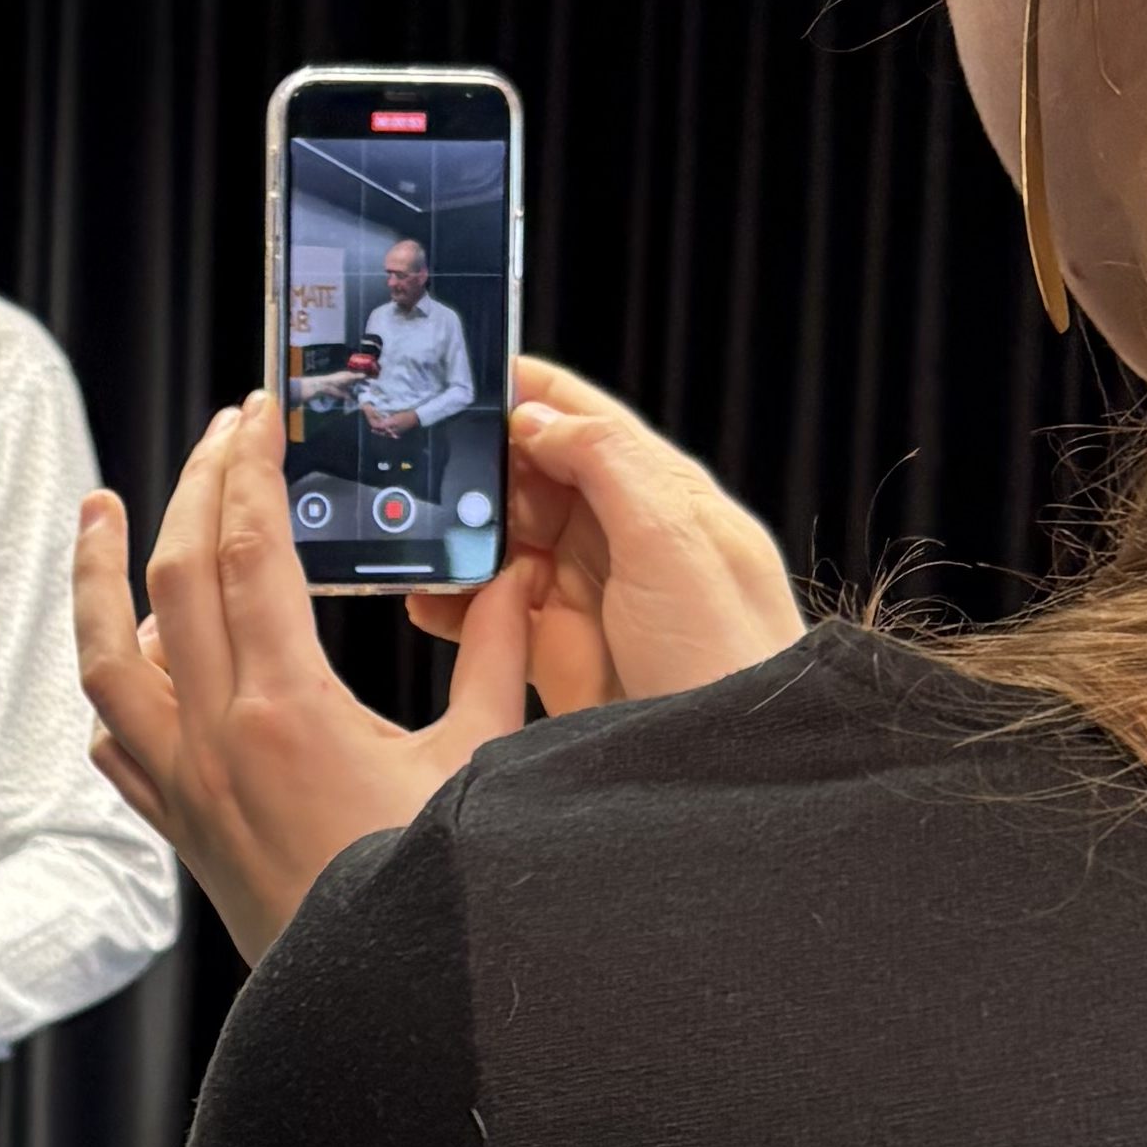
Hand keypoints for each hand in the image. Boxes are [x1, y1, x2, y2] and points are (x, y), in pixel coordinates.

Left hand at [75, 389, 534, 957]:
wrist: (378, 1012)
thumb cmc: (433, 897)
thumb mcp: (479, 767)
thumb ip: (498, 663)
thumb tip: (518, 579)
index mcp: (287, 709)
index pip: (249, 554)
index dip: (249, 472)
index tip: (258, 415)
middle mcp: (217, 740)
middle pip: (169, 580)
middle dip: (189, 489)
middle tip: (217, 432)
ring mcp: (186, 788)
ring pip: (104, 661)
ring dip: (94, 578)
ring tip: (96, 514)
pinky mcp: (181, 833)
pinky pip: (117, 744)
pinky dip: (113, 688)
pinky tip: (130, 659)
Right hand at [420, 357, 801, 720]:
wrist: (729, 773)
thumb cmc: (728, 657)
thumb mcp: (674, 542)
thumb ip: (608, 467)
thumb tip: (540, 416)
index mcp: (661, 496)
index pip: (589, 422)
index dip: (532, 392)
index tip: (470, 373)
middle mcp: (624, 539)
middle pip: (536, 479)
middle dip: (481, 469)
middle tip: (426, 467)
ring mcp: (590, 596)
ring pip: (507, 544)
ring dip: (461, 537)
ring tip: (417, 536)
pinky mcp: (559, 652)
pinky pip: (494, 613)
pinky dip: (455, 603)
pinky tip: (425, 600)